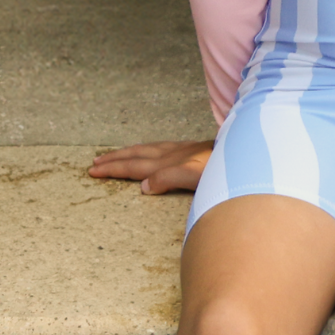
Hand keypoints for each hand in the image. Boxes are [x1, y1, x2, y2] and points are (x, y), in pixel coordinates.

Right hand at [88, 140, 214, 194]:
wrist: (241, 154)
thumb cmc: (219, 170)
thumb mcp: (193, 176)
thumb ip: (168, 179)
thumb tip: (144, 187)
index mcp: (166, 163)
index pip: (133, 167)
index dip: (112, 169)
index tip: (93, 171)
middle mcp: (170, 154)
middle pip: (135, 156)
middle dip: (114, 159)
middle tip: (95, 162)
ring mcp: (180, 150)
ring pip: (146, 149)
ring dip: (127, 152)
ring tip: (114, 154)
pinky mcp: (190, 149)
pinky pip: (159, 147)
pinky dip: (146, 149)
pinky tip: (150, 151)